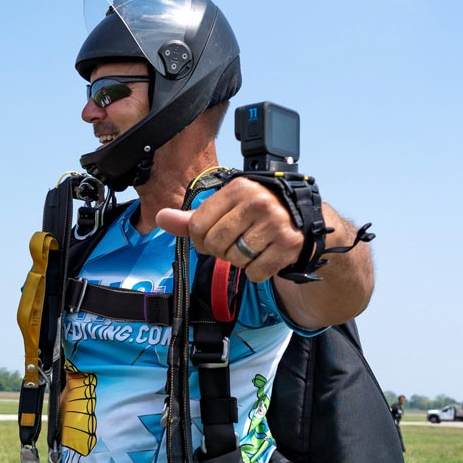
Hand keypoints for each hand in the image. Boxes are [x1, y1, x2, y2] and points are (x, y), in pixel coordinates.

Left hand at [157, 178, 304, 281]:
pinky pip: (255, 273)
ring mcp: (275, 223)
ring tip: (253, 246)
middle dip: (221, 250)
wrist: (301, 219)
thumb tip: (161, 218)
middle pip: (214, 245)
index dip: (200, 239)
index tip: (213, 236)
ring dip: (240, 261)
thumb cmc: (255, 214)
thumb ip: (191, 217)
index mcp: (238, 189)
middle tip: (237, 242)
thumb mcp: (225, 208)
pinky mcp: (288, 245)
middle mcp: (257, 202)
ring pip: (235, 260)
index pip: (197, 226)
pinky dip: (257, 272)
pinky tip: (266, 256)